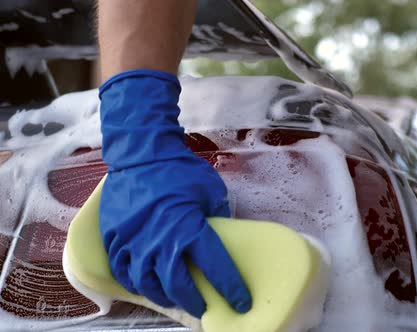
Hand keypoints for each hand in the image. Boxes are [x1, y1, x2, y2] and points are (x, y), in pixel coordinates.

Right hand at [98, 69, 251, 317]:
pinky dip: (136, 283)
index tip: (241, 302)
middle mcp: (161, 240)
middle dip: (193, 301)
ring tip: (174, 299)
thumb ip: (217, 215)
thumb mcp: (211, 189)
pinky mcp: (115, 238)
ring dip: (164, 296)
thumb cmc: (179, 170)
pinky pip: (123, 271)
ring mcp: (134, 241)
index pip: (215, 267)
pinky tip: (146, 285)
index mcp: (189, 227)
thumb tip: (223, 232)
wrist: (141, 155)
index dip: (230, 287)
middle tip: (202, 307)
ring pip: (147, 283)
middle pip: (177, 284)